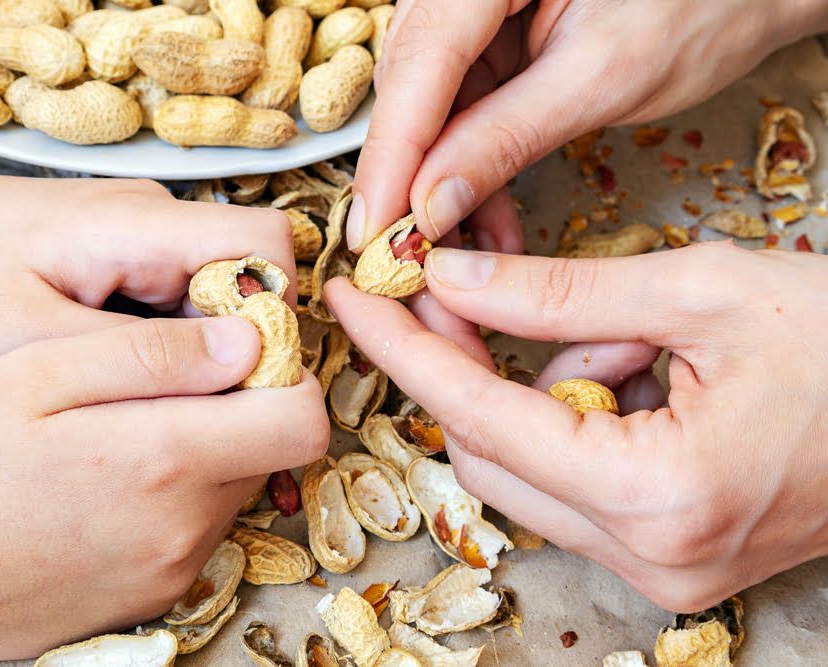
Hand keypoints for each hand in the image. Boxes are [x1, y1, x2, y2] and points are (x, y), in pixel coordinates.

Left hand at [0, 122, 295, 365]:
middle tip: (194, 407)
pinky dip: (177, 340)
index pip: (267, 242)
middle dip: (241, 344)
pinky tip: (132, 374)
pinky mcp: (134, 250)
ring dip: (204, 347)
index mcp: (141, 224)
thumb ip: (135, 356)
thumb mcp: (30, 337)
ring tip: (152, 394)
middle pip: (253, 273)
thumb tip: (238, 371)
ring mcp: (148, 231)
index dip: (280, 310)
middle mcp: (160, 216)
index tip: (247, 377)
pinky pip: (184, 295)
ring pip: (221, 291)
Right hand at [0, 317, 328, 664]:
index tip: (238, 350)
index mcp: (167, 458)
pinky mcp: (157, 593)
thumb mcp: (39, 374)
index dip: (285, 375)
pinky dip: (180, 496)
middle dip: (241, 408)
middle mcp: (187, 523)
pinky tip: (114, 482)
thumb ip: (153, 354)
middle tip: (167, 385)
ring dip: (207, 451)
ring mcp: (174, 566)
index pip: (301, 419)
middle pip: (271, 450)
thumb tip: (244, 341)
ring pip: (236, 486)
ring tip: (126, 433)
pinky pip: (200, 529)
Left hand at [324, 242, 827, 610]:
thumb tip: (451, 281)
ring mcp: (664, 571)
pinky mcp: (672, 560)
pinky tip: (637, 373)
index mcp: (658, 495)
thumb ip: (560, 292)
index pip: (482, 415)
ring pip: (531, 471)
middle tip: (446, 290)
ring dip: (535, 391)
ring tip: (620, 333)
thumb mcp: (700, 291)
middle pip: (495, 452)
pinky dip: (576, 420)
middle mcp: (652, 556)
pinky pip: (577, 485)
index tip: (353, 301)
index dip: (406, 351)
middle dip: (462, 365)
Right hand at [347, 0, 827, 252]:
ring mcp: (475, 13)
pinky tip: (488, 216)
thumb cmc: (700, 3)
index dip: (390, 155)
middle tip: (403, 254)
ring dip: (444, 184)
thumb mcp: (603, 77)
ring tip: (466, 246)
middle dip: (409, 177)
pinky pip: (461, 112)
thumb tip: (431, 202)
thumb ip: (509, 136)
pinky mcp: (491, 45)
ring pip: (430, 108)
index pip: (419, 64)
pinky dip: (472, 169)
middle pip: (409, 87)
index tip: (373, 229)